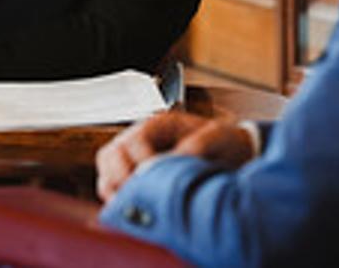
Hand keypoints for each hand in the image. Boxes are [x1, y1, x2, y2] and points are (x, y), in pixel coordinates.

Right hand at [95, 112, 255, 202]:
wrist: (232, 156)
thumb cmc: (223, 143)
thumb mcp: (217, 136)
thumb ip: (197, 144)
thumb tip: (175, 160)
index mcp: (157, 125)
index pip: (134, 141)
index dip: (143, 162)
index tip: (157, 180)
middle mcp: (139, 141)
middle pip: (110, 156)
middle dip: (122, 178)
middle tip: (142, 197)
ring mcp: (132, 161)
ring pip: (106, 176)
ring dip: (117, 193)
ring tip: (138, 207)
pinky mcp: (133, 182)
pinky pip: (112, 194)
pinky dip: (119, 204)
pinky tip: (137, 212)